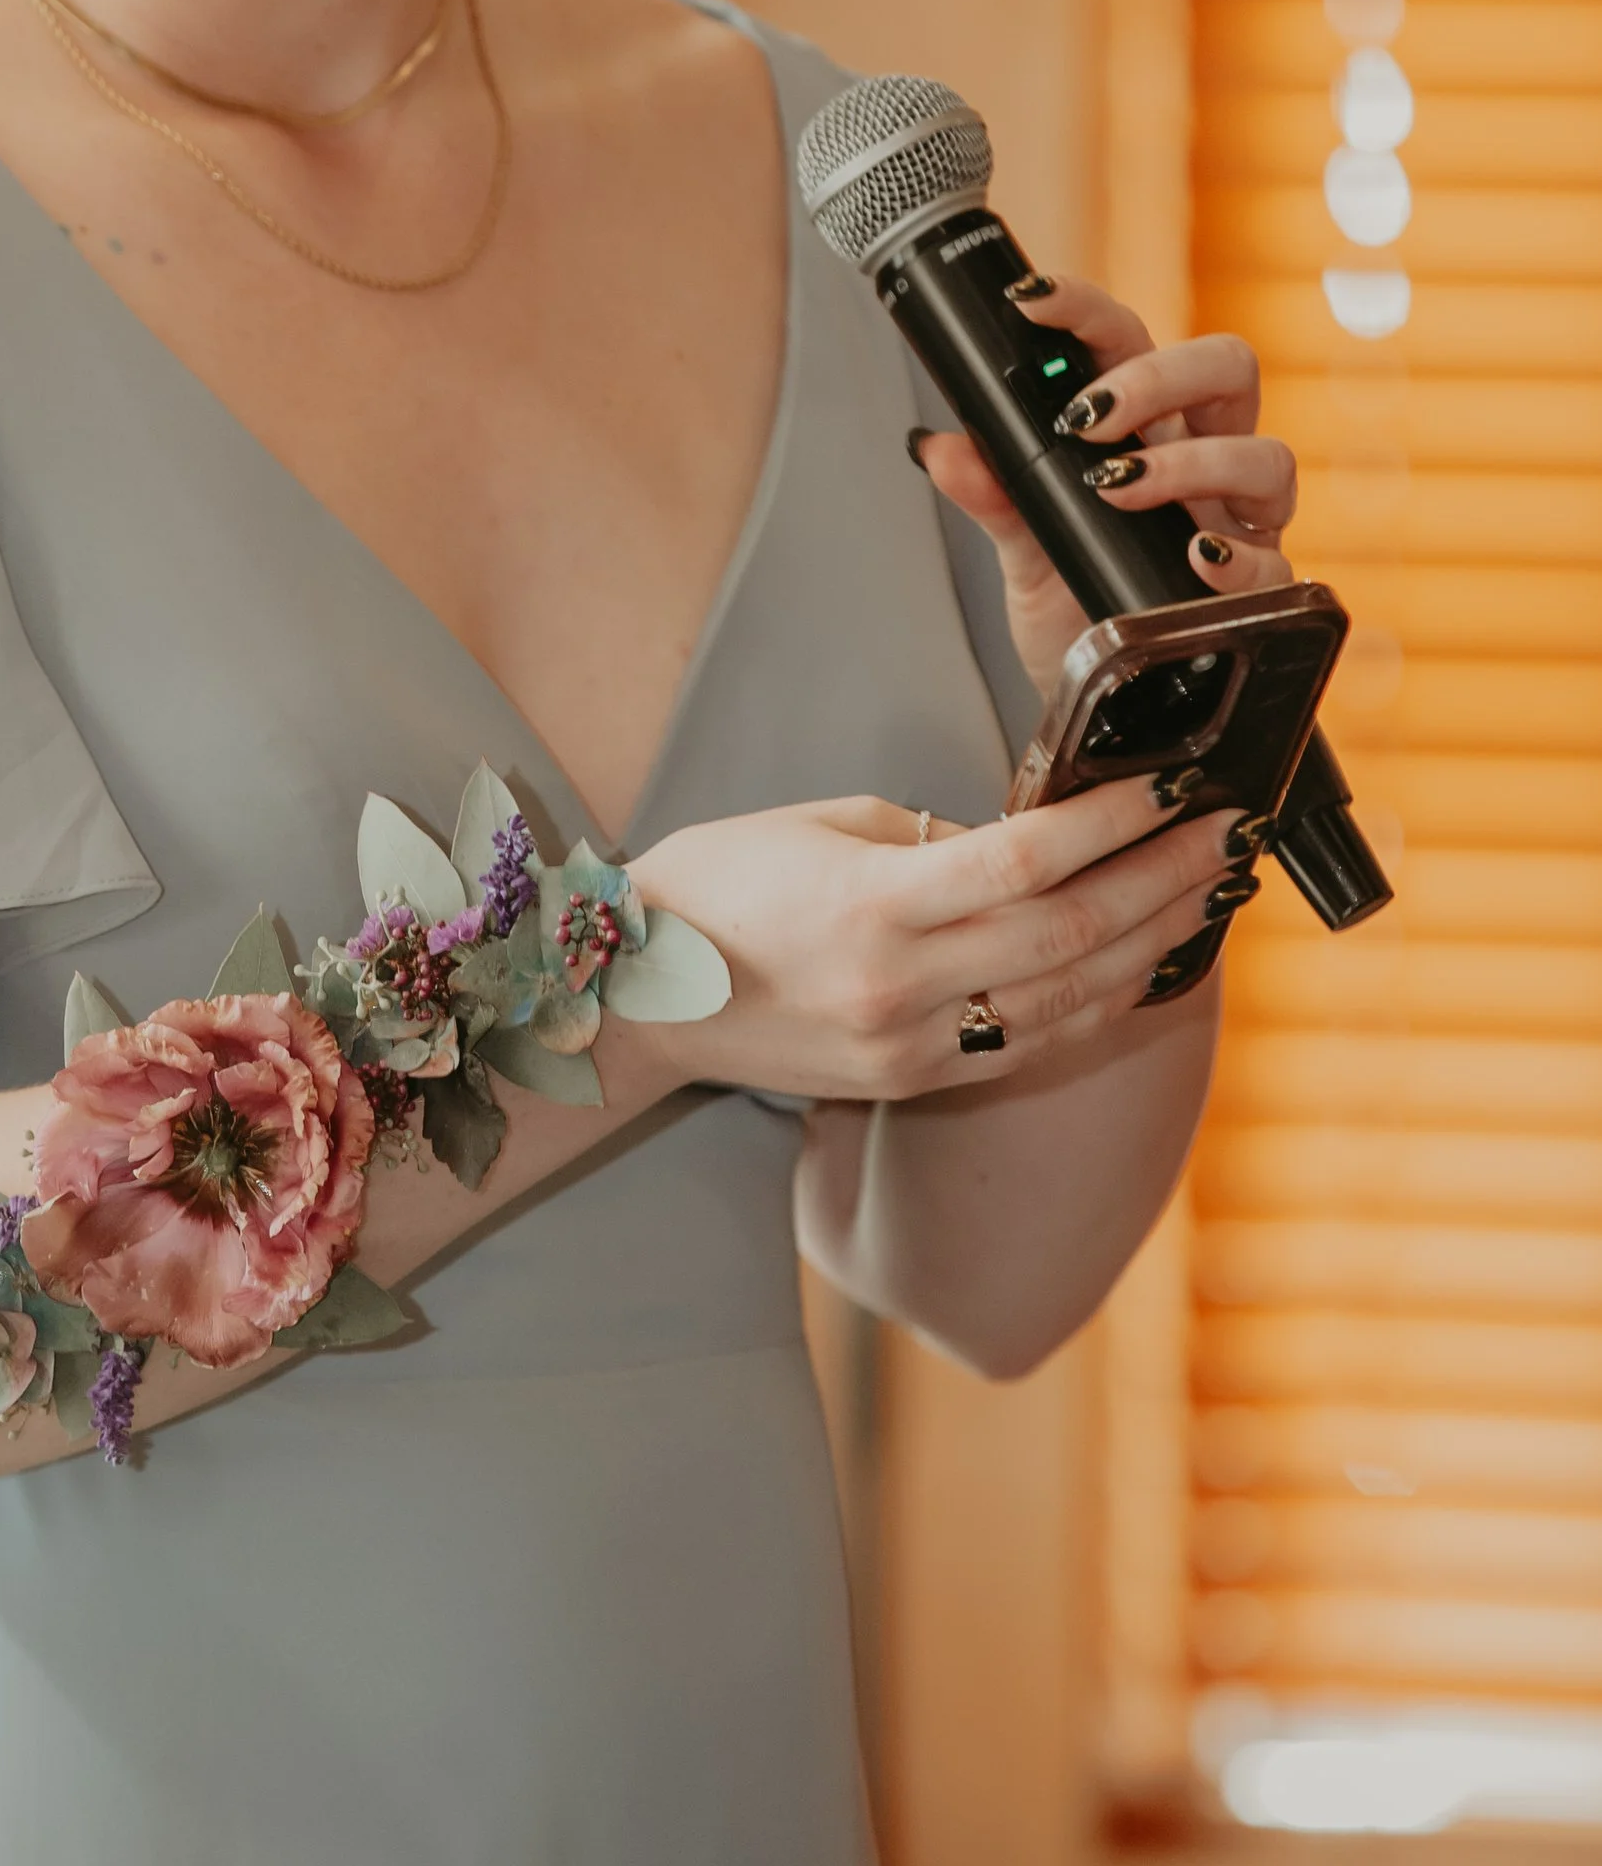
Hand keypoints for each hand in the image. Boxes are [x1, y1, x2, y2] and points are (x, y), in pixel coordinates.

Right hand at [632, 775, 1246, 1103]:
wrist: (635, 996)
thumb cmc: (718, 888)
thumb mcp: (823, 825)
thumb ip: (934, 836)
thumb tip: (1034, 843)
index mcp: (872, 909)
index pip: (1028, 863)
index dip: (1117, 823)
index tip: (1180, 785)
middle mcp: (899, 989)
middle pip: (1072, 934)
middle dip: (1165, 878)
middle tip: (1229, 831)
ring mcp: (910, 1047)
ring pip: (1069, 1000)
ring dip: (1154, 942)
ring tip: (1211, 889)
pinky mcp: (912, 1081)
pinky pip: (1032, 1041)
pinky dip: (1101, 999)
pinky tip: (1146, 959)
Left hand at [910, 278, 1299, 698]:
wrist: (1100, 705)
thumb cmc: (1071, 606)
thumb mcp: (1019, 552)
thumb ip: (989, 496)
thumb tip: (939, 448)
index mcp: (1141, 428)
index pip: (1129, 340)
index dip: (1088, 310)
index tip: (1031, 303)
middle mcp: (1199, 459)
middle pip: (1226, 367)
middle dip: (1159, 376)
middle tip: (1088, 418)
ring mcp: (1236, 521)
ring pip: (1268, 454)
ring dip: (1194, 462)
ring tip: (1121, 488)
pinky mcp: (1257, 589)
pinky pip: (1275, 561)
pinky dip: (1236, 556)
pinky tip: (1193, 560)